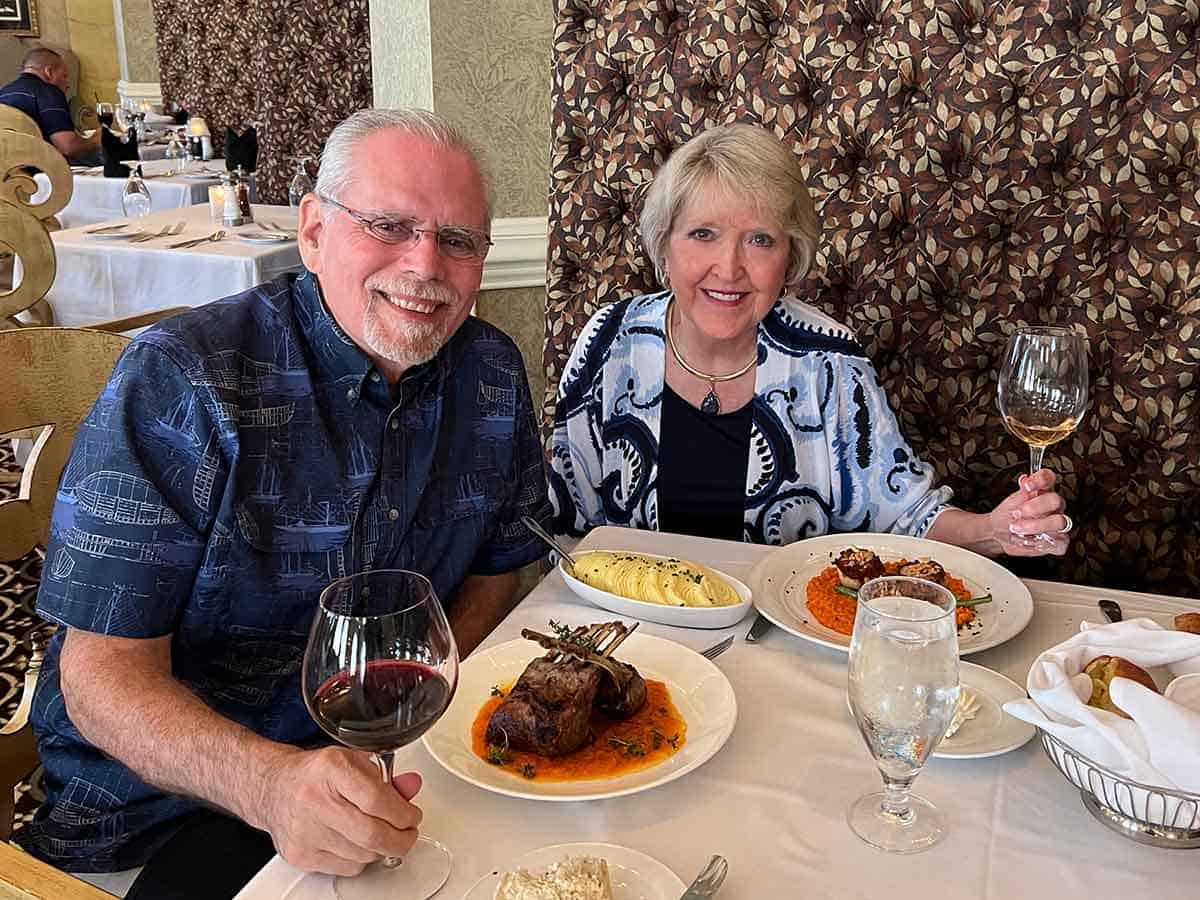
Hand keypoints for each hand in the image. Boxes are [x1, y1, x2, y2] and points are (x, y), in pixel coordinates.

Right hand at [253, 746, 422, 875]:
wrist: (274, 788)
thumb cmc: (315, 774)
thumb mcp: (353, 761)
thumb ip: (386, 777)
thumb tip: (411, 788)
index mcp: (331, 768)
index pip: (376, 800)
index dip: (403, 813)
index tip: (412, 816)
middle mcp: (315, 800)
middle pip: (372, 834)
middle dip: (401, 839)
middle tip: (408, 833)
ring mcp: (306, 831)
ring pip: (363, 855)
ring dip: (382, 849)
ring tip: (383, 834)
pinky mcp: (300, 855)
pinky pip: (347, 868)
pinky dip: (362, 859)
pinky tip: (359, 843)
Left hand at [985, 468, 1070, 556]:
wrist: (999, 535)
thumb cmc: (1006, 517)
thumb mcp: (1009, 504)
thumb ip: (1020, 493)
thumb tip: (1025, 480)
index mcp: (1041, 492)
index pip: (1049, 478)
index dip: (1041, 479)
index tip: (1027, 486)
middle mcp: (1052, 506)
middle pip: (1056, 500)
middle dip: (1036, 506)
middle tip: (1017, 513)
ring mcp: (1057, 523)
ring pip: (1060, 522)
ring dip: (1037, 525)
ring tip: (1017, 528)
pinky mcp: (1058, 541)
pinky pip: (1061, 542)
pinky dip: (1045, 543)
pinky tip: (1031, 541)